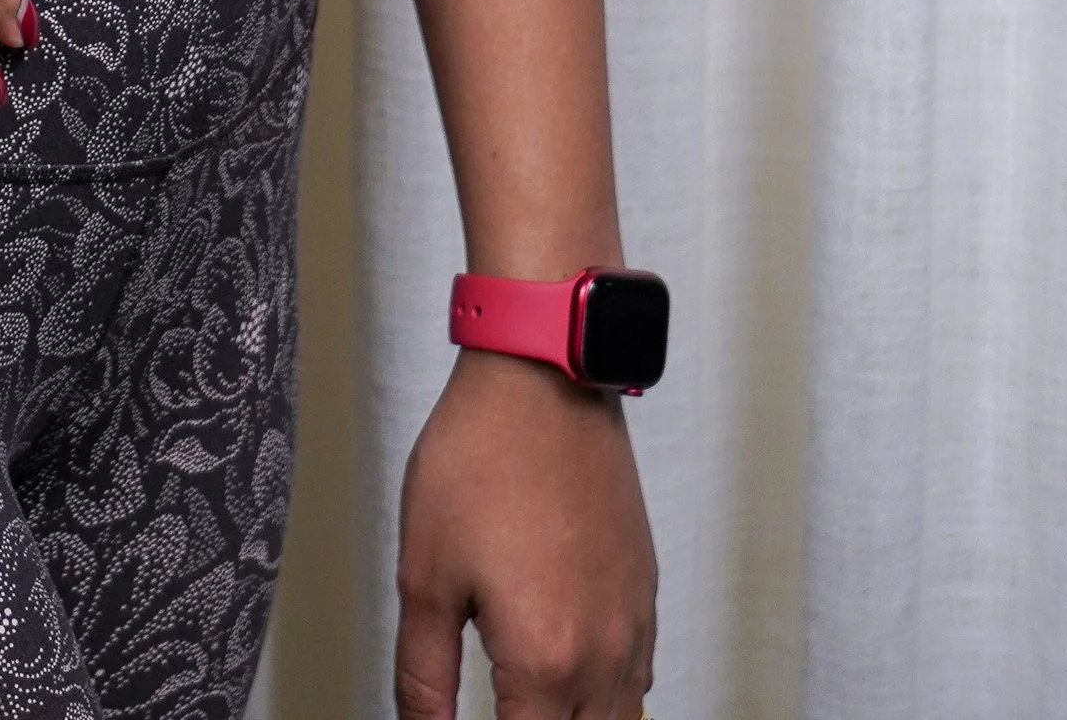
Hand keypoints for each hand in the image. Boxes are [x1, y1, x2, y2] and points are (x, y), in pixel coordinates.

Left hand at [394, 352, 656, 717]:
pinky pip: (638, 681)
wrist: (542, 379)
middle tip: (496, 708)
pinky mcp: (643, 592)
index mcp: (546, 662)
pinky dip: (607, 700)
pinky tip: (571, 682)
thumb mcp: (424, 574)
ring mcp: (632, 625)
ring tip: (526, 706)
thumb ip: (422, 674)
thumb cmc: (481, 459)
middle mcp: (603, 655)